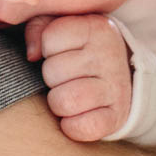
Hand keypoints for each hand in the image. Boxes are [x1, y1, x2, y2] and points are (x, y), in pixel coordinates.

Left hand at [24, 14, 132, 141]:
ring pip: (63, 101)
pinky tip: (77, 115)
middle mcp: (109, 54)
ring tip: (69, 95)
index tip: (62, 52)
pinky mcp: (116, 116)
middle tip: (67, 76)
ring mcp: (115, 86)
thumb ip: (39, 28)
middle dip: (52, 78)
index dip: (47, 49)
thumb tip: (32, 55)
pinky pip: (79, 128)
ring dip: (58, 103)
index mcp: (96, 28)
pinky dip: (71, 126)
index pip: (49, 38)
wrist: (124, 77)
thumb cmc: (82, 51)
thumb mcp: (65, 29)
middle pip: (52, 71)